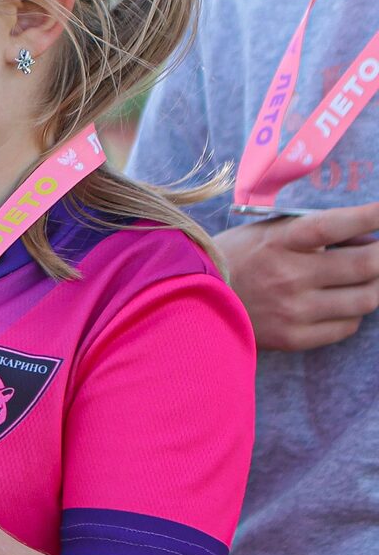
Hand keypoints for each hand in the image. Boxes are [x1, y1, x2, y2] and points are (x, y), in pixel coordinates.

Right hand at [216, 203, 378, 350]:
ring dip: (374, 285)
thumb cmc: (236, 259)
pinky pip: (347, 326)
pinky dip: (352, 312)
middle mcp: (288, 276)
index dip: (370, 216)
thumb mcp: (265, 233)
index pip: (335, 225)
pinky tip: (339, 302)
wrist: (193, 301)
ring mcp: (293, 310)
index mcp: (278, 242)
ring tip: (366, 278)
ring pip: (365, 299)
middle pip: (365, 265)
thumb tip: (368, 236)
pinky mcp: (294, 337)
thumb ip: (311, 231)